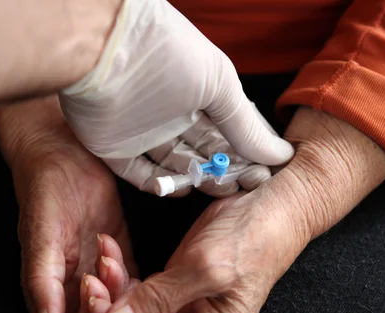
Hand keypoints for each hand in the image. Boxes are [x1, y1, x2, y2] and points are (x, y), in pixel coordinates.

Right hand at [0, 95, 135, 312]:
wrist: (61, 150)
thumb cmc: (47, 187)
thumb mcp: (44, 232)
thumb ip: (43, 281)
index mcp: (46, 292)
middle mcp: (65, 291)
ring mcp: (88, 276)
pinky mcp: (110, 257)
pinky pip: (126, 293)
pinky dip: (137, 302)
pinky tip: (155, 302)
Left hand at [59, 0, 293, 193]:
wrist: (105, 51)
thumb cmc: (168, 55)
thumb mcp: (220, 87)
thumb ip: (246, 125)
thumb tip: (279, 154)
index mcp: (199, 91)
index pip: (228, 130)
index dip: (246, 152)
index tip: (262, 173)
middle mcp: (172, 111)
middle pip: (202, 150)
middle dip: (223, 170)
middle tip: (241, 186)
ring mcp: (143, 130)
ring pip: (175, 164)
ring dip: (196, 178)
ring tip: (216, 189)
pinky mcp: (115, 146)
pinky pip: (139, 173)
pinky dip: (160, 184)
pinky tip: (181, 189)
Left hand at [76, 107, 384, 312]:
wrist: (270, 205)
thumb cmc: (254, 237)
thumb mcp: (207, 267)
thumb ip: (159, 300)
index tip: (100, 305)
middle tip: (91, 282)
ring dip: (105, 295)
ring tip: (102, 261)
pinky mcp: (169, 291)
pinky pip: (130, 297)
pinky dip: (115, 279)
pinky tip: (109, 254)